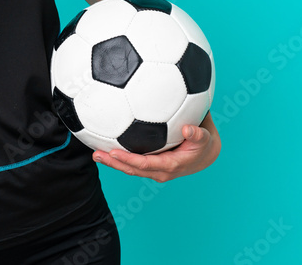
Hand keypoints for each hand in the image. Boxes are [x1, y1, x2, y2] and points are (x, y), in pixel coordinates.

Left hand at [92, 116, 220, 181]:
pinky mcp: (151, 164)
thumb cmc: (204, 143)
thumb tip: (188, 129)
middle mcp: (159, 171)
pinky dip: (120, 158)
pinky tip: (106, 147)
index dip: (128, 159)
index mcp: (170, 165)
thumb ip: (198, 134)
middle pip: (132, 169)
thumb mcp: (205, 137)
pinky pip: (133, 163)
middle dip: (113, 163)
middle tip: (96, 154)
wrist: (206, 154)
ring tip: (95, 154)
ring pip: (130, 168)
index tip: (113, 152)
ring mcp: (154, 169)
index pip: (144, 164)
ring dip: (113, 162)